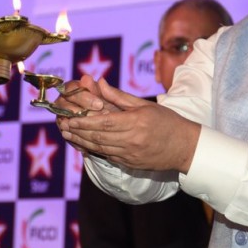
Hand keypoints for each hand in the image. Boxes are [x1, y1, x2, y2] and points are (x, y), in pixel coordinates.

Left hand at [58, 79, 198, 172]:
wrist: (184, 147)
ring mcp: (130, 155)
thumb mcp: (144, 105)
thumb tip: (100, 83)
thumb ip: (119, 97)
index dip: (84, 122)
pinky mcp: (130, 164)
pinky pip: (108, 156)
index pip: (103, 123)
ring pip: (100, 148)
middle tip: (63, 126)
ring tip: (68, 136)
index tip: (70, 118)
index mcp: (135, 123)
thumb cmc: (167, 122)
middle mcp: (131, 140)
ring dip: (82, 142)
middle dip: (79, 132)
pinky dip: (94, 150)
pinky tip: (84, 145)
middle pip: (98, 137)